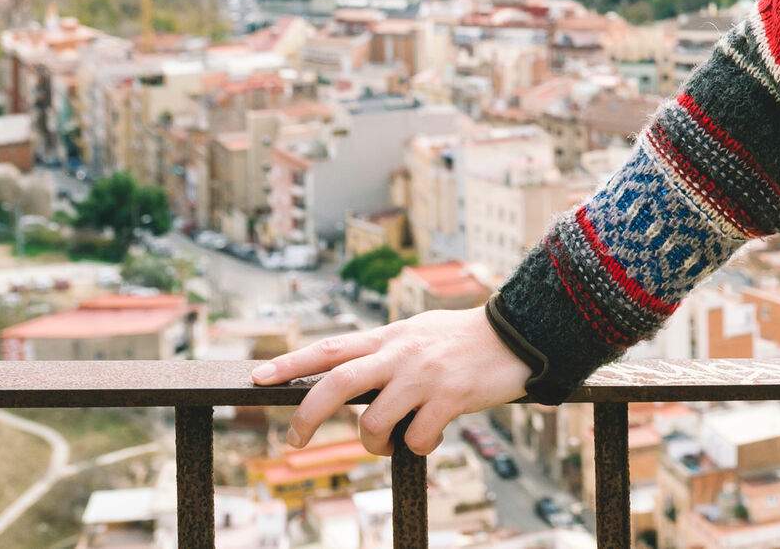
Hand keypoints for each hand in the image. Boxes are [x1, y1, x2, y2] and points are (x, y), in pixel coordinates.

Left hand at [252, 307, 534, 456]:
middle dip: (307, 417)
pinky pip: (417, 438)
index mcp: (390, 336)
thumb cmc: (466, 339)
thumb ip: (385, 350)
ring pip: (373, 422)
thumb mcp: (419, 333)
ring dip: (375, 444)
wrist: (522, 335)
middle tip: (294, 439)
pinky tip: (432, 438)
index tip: (257, 378)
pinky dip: (418, 447)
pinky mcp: (449, 397)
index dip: (290, 364)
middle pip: (336, 385)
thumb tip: (348, 371)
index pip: (330, 348)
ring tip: (389, 444)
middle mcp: (401, 353)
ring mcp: (423, 376)